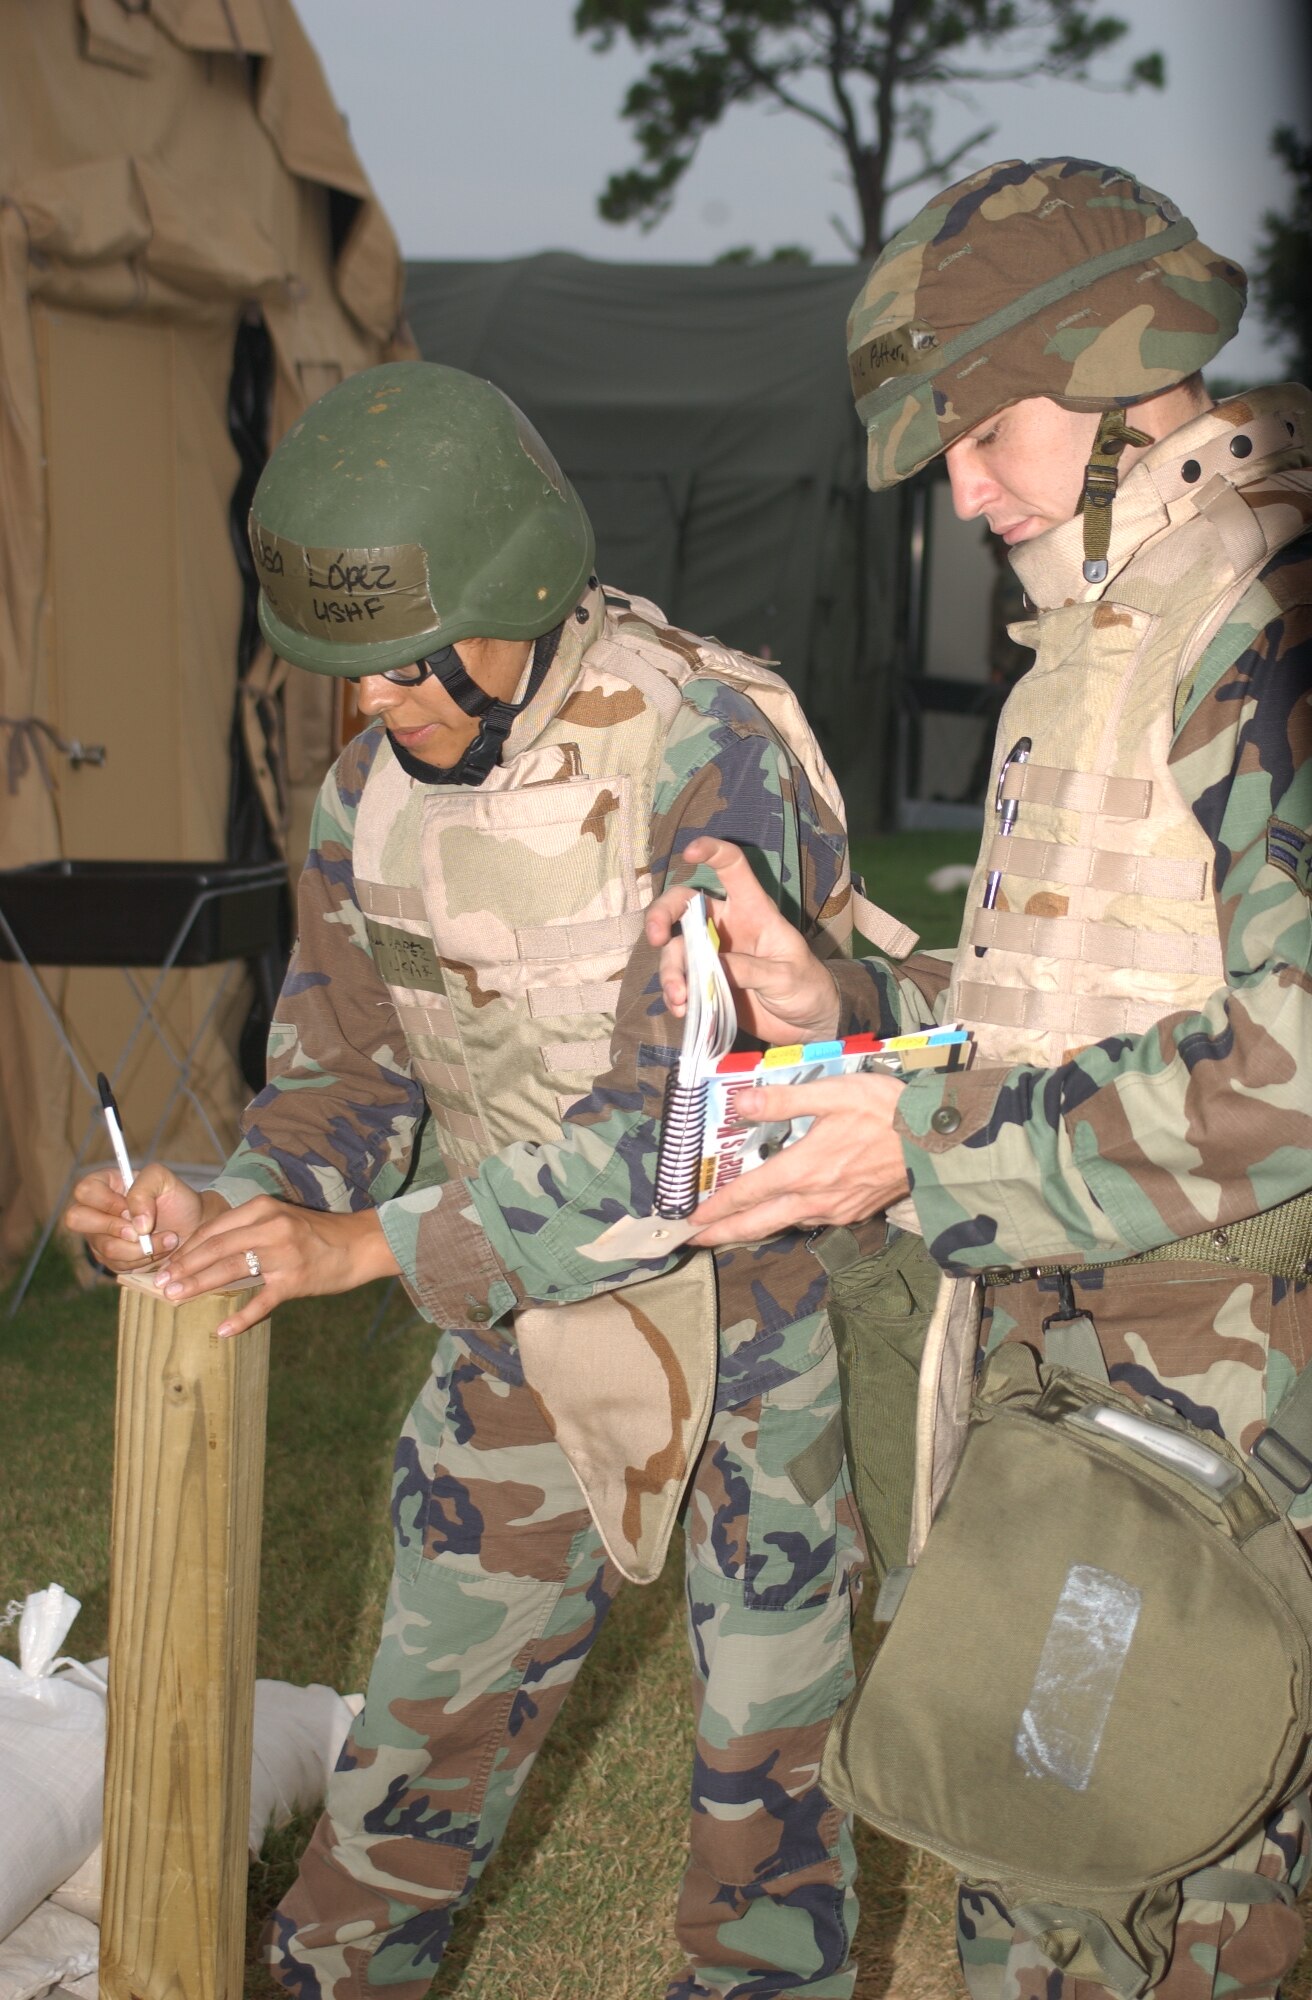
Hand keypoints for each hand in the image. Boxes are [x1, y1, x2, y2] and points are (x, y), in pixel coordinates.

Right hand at [64, 1163, 207, 1271]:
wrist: (194, 1226)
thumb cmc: (176, 1199)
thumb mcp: (164, 1180)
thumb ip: (144, 1190)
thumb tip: (135, 1224)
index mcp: (104, 1185)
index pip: (85, 1191)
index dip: (106, 1202)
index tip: (130, 1207)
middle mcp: (95, 1211)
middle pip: (76, 1219)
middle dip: (113, 1227)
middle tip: (141, 1230)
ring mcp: (100, 1237)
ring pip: (105, 1247)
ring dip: (140, 1246)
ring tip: (166, 1238)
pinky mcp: (111, 1260)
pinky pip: (117, 1264)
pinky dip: (143, 1258)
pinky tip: (160, 1249)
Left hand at [153, 1197, 398, 1337]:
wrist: (360, 1244)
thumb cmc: (317, 1234)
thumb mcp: (280, 1219)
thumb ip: (248, 1229)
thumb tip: (206, 1250)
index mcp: (263, 1209)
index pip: (213, 1229)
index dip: (186, 1248)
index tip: (167, 1265)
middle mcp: (271, 1227)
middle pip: (216, 1248)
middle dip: (184, 1267)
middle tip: (161, 1284)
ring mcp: (283, 1254)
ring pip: (231, 1270)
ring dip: (199, 1286)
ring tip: (176, 1298)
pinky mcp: (296, 1280)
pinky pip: (262, 1301)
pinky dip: (241, 1318)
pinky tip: (222, 1330)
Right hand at [645, 837, 840, 1044]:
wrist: (807, 1021)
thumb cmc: (806, 985)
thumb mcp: (786, 975)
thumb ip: (752, 969)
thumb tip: (714, 967)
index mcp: (752, 909)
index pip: (732, 868)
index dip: (712, 852)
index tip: (689, 852)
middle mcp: (725, 925)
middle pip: (683, 905)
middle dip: (661, 915)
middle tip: (655, 938)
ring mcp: (712, 954)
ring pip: (676, 949)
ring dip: (670, 971)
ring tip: (680, 998)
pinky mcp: (705, 981)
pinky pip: (680, 980)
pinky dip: (675, 994)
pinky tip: (682, 1009)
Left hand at [686, 1071, 910, 1245]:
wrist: (940, 1143)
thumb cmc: (886, 1111)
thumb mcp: (833, 1092)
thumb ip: (783, 1099)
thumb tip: (739, 1102)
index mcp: (803, 1170)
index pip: (747, 1195)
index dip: (716, 1209)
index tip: (691, 1221)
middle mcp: (815, 1199)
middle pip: (759, 1224)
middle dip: (723, 1234)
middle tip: (693, 1241)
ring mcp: (837, 1210)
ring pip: (785, 1224)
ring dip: (755, 1229)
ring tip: (733, 1227)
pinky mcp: (857, 1213)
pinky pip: (812, 1221)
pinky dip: (788, 1220)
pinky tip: (785, 1212)